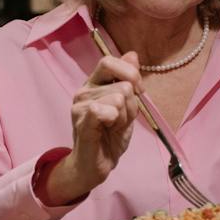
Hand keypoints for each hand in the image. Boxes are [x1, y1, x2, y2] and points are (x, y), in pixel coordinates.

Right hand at [44, 52, 143, 204]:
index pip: (109, 61)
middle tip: (121, 119)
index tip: (139, 91)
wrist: (95, 165)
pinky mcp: (81, 122)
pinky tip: (107, 129)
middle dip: (131, 104)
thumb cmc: (110, 136)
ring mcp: (80, 106)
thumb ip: (127, 80)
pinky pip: (103, 110)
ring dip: (124, 117)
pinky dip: (114, 119)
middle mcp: (84, 90)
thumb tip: (132, 54)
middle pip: (122, 84)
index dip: (130, 73)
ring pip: (119, 98)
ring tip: (113, 127)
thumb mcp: (126, 106)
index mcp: (94, 83)